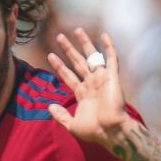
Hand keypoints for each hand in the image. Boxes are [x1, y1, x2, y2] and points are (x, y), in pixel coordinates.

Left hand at [46, 29, 132, 150]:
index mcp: (82, 94)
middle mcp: (91, 84)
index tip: (50, 55)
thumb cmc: (93, 130)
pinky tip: (104, 36)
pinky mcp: (112, 77)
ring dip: (85, 43)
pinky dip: (109, 47)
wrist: (110, 131)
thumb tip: (49, 107)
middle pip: (77, 62)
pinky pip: (111, 59)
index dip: (59, 65)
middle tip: (59, 37)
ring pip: (92, 57)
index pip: (68, 75)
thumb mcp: (71, 125)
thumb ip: (60, 115)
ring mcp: (102, 79)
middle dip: (68, 49)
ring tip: (77, 30)